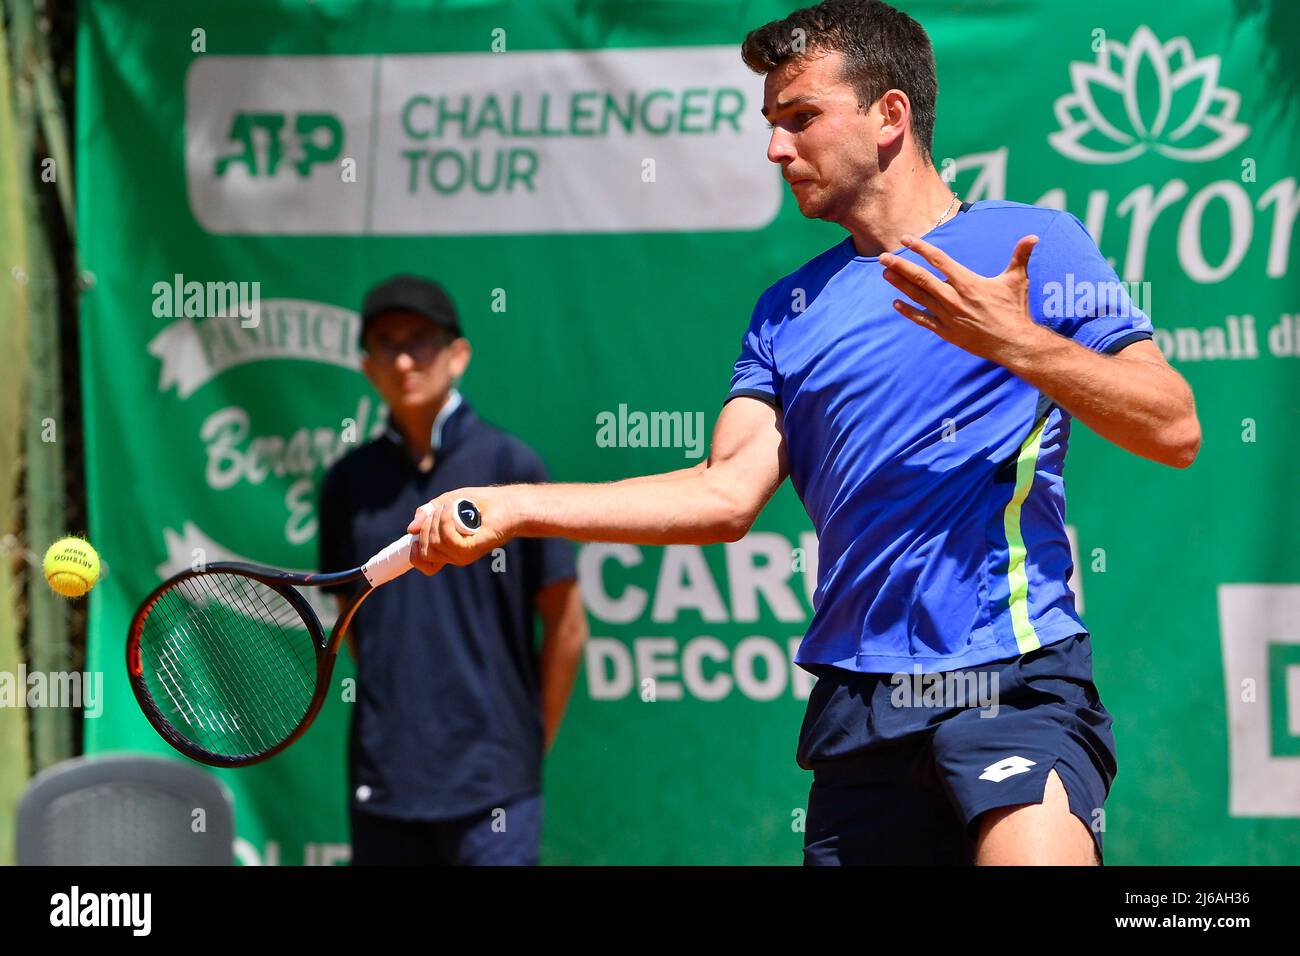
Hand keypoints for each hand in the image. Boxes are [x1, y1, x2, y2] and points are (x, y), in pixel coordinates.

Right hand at [405, 486, 513, 573]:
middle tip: (441, 510)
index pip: (424, 564)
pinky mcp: (470, 550)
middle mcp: (453, 556)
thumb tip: (411, 529)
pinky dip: (445, 521)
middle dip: (425, 527)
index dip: (414, 551)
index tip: (417, 533)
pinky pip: (447, 539)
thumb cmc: (480, 503)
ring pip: (433, 544)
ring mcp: (462, 555)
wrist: (508, 504)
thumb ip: (427, 514)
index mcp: (447, 549)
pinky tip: (452, 508)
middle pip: (423, 552)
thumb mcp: (446, 503)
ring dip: (436, 520)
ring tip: (451, 506)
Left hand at [879, 233, 1046, 364]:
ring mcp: (947, 315)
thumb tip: (1033, 237)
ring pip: (918, 296)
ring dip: (900, 284)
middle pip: (921, 278)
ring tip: (885, 273)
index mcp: (967, 282)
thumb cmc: (1015, 310)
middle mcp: (953, 298)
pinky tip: (896, 302)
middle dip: (900, 266)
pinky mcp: (946, 331)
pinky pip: (922, 319)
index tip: (907, 239)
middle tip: (883, 257)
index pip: (939, 260)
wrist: (1013, 343)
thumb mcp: (1017, 280)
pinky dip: (908, 311)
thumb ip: (1020, 256)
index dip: (921, 248)